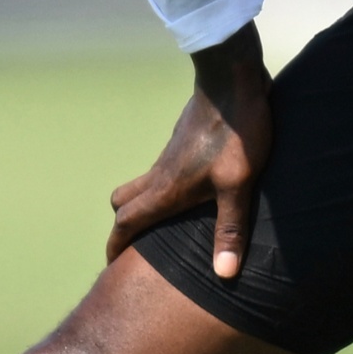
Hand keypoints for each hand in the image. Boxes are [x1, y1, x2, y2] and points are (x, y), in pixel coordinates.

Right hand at [106, 24, 272, 279]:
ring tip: (167, 224)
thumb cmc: (236, 132)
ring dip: (146, 204)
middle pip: (126, 201)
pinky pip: (164, 169)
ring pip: (144, 183)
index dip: (117, 245)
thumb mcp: (239, 184)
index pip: (128, 221)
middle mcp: (161, 172)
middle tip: (137, 245)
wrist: (232, 79)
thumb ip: (231, 228)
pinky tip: (195, 189)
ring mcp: (171, 153)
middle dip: (125, 225)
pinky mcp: (185, 140)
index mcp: (166, 188)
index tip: (112, 264)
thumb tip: (223, 274)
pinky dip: (166, 186)